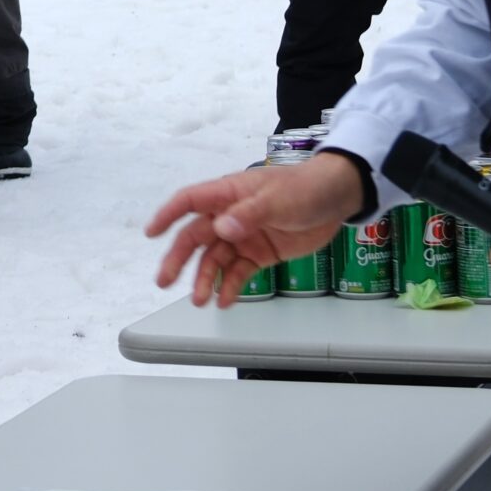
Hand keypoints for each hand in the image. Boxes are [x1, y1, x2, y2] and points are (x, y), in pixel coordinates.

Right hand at [146, 155, 364, 307]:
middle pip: (196, 237)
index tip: (151, 233)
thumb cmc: (305, 188)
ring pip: (214, 259)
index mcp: (229, 194)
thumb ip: (249, 214)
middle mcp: (230, 216)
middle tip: (164, 281)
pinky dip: (230, 286)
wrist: (338, 199)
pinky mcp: (259, 254)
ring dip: (204, 278)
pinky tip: (224, 301)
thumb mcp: (278, 199)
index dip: (168, 216)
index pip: (190, 201)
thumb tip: (221, 229)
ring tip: (199, 300)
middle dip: (179, 259)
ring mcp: (244, 236)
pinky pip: (238, 272)